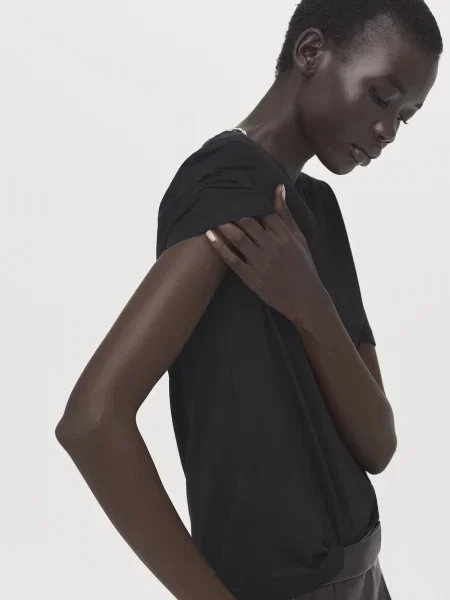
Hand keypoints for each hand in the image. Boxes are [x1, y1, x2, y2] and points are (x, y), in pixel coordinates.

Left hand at [205, 184, 327, 326]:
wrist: (306, 300)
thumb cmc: (303, 267)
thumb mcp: (299, 238)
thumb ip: (286, 214)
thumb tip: (278, 187)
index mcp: (285, 236)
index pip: (265, 212)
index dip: (248, 201)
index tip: (234, 193)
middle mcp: (273, 247)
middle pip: (248, 223)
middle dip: (232, 211)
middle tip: (217, 201)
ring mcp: (262, 264)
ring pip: (238, 238)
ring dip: (223, 225)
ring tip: (211, 215)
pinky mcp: (252, 279)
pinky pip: (232, 260)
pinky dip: (219, 247)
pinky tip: (209, 235)